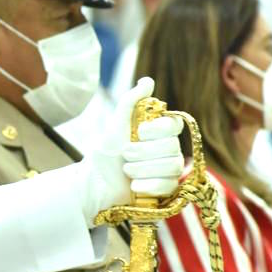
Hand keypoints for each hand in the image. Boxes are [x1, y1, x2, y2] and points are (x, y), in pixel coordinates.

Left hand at [96, 77, 184, 205]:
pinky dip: (147, 185)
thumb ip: (131, 101)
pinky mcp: (167, 189)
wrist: (96, 182)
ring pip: (172, 167)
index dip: (158, 129)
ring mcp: (169, 170)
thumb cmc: (106, 152)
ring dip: (143, 168)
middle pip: (172, 147)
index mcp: (159, 132)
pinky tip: (133, 186)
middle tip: (125, 154)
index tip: (139, 132)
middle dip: (142, 152)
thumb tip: (147, 81)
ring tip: (126, 170)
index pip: (175, 125)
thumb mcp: (116, 123)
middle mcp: (169, 149)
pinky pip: (168, 186)